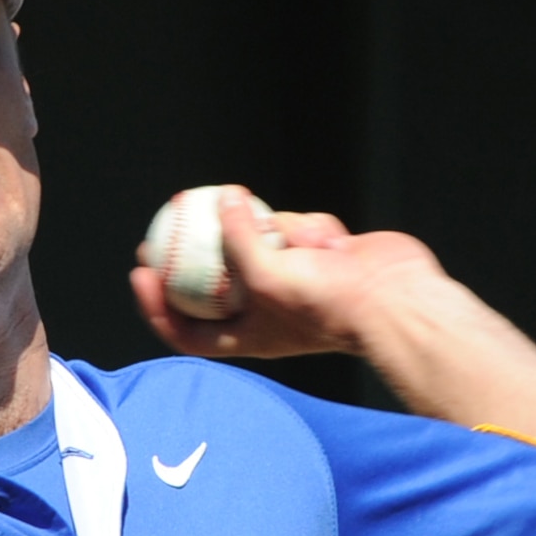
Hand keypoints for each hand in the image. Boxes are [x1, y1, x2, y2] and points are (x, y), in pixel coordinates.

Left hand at [130, 188, 439, 361]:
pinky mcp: (316, 253)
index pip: (187, 330)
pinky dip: (309, 226)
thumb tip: (224, 201)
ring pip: (259, 238)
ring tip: (304, 246)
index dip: (157, 306)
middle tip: (166, 224)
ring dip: (276, 232)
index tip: (141, 273)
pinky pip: (296, 225)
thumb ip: (237, 241)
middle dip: (190, 252)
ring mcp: (291, 278)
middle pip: (214, 280)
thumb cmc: (326, 305)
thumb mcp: (266, 277)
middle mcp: (264, 308)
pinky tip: (330, 240)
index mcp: (246, 334)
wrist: (393, 302)